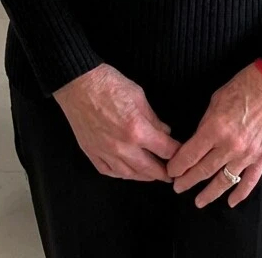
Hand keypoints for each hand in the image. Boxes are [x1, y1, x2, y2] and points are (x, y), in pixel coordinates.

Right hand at [53, 63, 179, 180]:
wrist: (79, 84)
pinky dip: (122, 174)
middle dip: (163, 173)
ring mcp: (106, 153)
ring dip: (144, 176)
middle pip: (149, 169)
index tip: (182, 154)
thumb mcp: (139, 96)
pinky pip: (110, 172)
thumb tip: (165, 132)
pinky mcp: (92, 154)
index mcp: (138, 130)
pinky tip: (128, 171)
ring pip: (130, 174)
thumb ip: (153, 118)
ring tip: (152, 175)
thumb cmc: (110, 85)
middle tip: (171, 174)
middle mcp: (123, 148)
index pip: (165, 150)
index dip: (177, 153)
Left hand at [166, 62, 261, 206]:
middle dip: (187, 181)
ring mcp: (247, 154)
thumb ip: (206, 123)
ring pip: (224, 181)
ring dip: (209, 193)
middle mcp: (230, 145)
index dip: (177, 166)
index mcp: (215, 128)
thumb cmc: (244, 86)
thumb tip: (197, 140)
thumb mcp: (216, 99)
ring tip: (198, 201)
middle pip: (203, 171)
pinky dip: (240, 194)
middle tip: (177, 187)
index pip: (190, 155)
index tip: (171, 171)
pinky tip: (230, 202)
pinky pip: (249, 181)